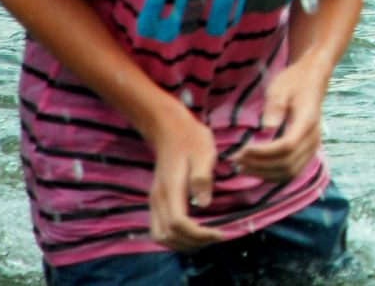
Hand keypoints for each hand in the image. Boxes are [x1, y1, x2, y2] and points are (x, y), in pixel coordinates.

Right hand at [148, 107, 224, 251]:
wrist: (170, 129)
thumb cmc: (191, 138)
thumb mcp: (204, 152)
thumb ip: (202, 177)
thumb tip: (204, 205)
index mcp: (170, 189)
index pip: (178, 223)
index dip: (198, 234)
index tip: (219, 233)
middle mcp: (158, 199)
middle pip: (167, 236)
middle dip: (192, 243)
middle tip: (215, 238)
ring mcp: (154, 201)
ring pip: (160, 237)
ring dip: (182, 244)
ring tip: (205, 239)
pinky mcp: (157, 201)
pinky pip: (160, 230)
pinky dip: (175, 238)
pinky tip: (193, 233)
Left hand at [236, 54, 328, 183]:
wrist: (313, 78)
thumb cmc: (294, 81)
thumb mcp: (281, 86)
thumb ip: (275, 105)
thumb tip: (267, 127)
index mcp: (307, 121)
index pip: (287, 146)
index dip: (263, 153)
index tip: (241, 150)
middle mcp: (313, 137)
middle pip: (288, 163)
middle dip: (260, 165)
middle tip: (236, 159)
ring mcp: (313, 146)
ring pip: (290, 172)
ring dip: (265, 173)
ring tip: (242, 167)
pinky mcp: (308, 150)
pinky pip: (292, 170)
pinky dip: (273, 174)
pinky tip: (256, 169)